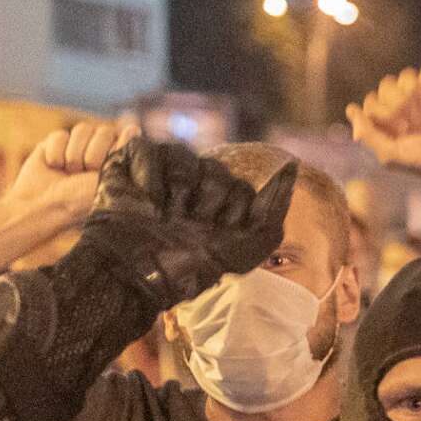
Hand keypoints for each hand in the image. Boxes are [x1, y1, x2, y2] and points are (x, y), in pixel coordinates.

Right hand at [7, 122, 135, 218]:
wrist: (43, 206)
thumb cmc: (81, 201)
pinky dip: (55, 152)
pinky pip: (60, 134)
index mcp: (119, 161)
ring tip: (68, 172)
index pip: (127, 138)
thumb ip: (123, 153)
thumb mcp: (109, 179)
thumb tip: (133, 128)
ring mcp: (78, 146)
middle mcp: (100, 152)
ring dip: (73, 155)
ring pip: (82, 129)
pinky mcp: (56, 143)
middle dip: (92, 155)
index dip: (112, 153)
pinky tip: (53, 166)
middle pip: (105, 131)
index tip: (101, 171)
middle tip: (82, 174)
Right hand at [84, 139, 295, 305]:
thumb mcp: (243, 252)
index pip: (242, 187)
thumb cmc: (185, 269)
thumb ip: (271, 219)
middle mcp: (193, 187)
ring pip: (185, 156)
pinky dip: (149, 174)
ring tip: (165, 214)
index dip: (234, 208)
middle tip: (190, 224)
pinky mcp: (129, 162)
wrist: (133, 273)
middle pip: (217, 170)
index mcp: (219, 206)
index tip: (219, 231)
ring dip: (180, 190)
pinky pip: (147, 147)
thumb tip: (292, 173)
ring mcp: (162, 172)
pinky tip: (147, 199)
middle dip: (208, 201)